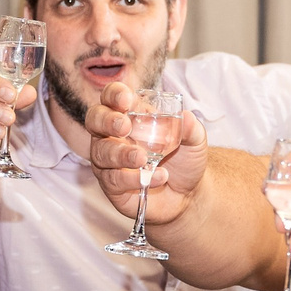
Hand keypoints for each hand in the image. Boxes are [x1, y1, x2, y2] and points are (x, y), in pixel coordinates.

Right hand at [84, 82, 207, 219]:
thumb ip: (191, 128)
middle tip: (124, 127)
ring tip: (143, 158)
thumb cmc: (184, 160)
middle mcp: (113, 135)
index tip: (126, 100)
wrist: (188, 195)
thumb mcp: (194, 141)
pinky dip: (133, 179)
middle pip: (95, 120)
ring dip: (120, 154)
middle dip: (106, 121)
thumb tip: (187, 117)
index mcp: (129, 115)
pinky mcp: (112, 185)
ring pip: (101, 152)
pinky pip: (113, 180)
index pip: (111, 97)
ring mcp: (109, 161)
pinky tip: (157, 177)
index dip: (114, 94)